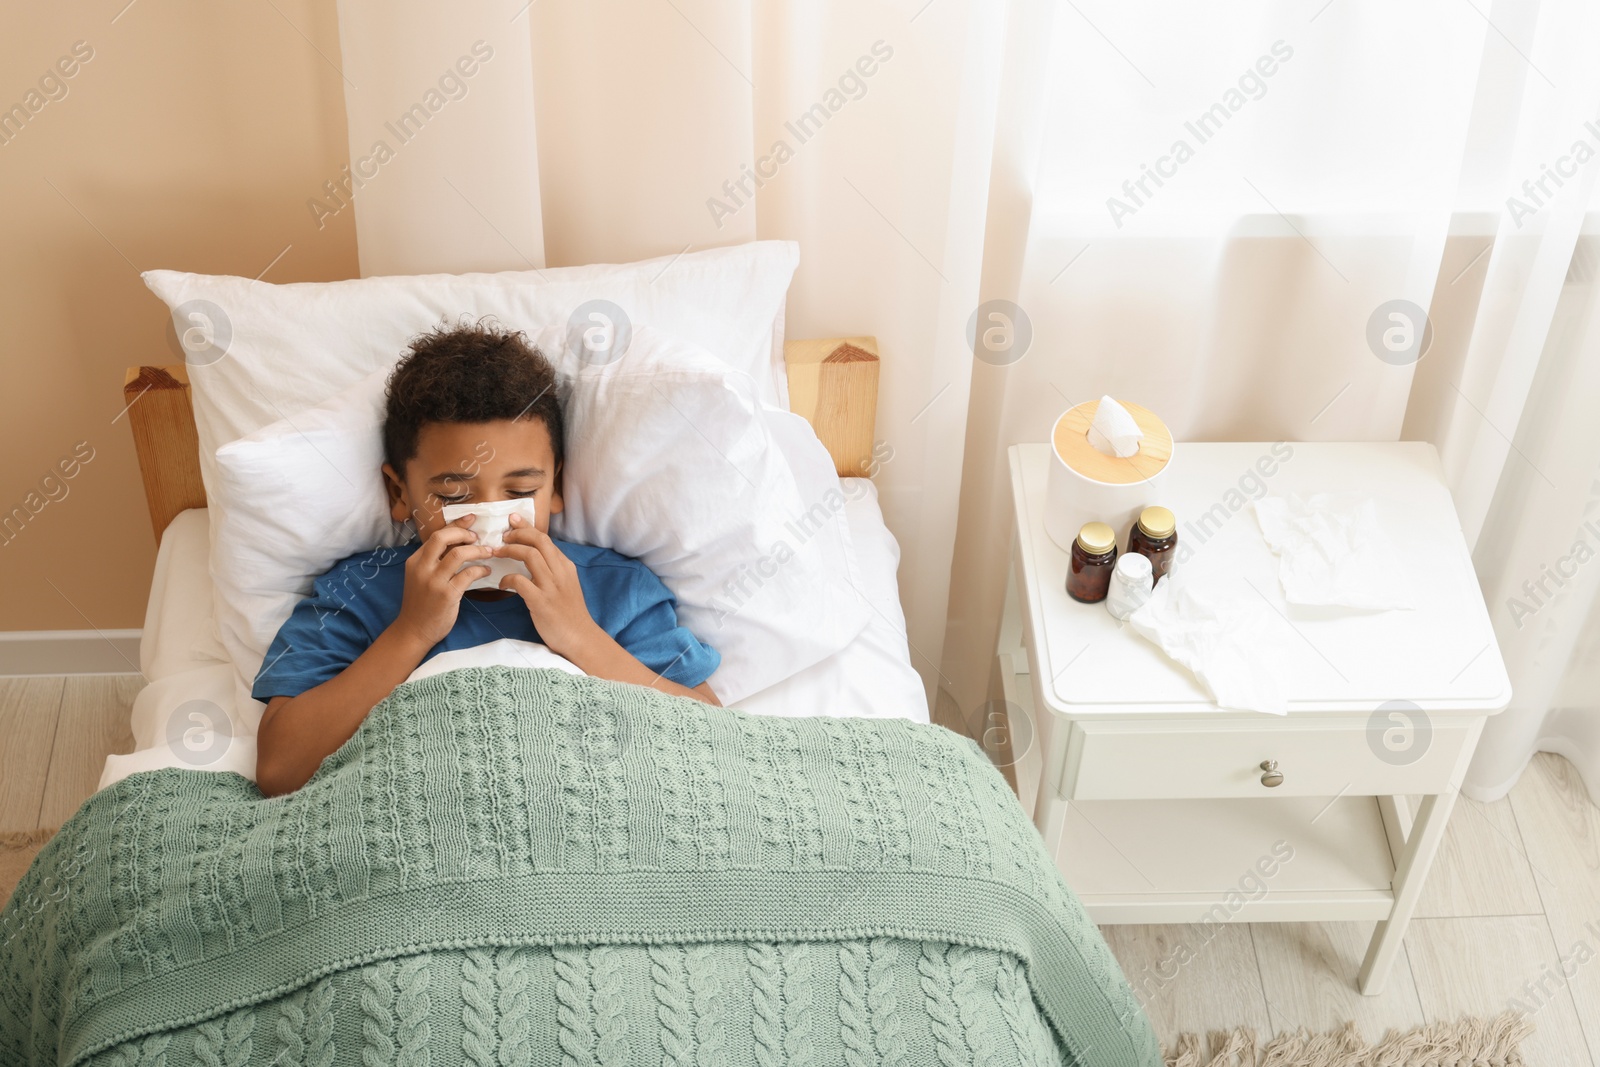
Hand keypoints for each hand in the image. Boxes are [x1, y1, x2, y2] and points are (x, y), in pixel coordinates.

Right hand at [391, 516, 492, 647]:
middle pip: (442, 538)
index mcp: (415, 561)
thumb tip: (459, 544)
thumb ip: (434, 562)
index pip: (436, 535)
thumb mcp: (420, 578)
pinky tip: (486, 571)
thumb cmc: (421, 604)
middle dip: (464, 532)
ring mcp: (434, 581)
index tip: (471, 519)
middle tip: (478, 537)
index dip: (456, 525)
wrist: (413, 631)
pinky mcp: (446, 595)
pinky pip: (468, 575)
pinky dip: (480, 569)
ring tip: (488, 552)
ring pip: (458, 554)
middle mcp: (422, 568)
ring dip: (477, 551)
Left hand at [496, 514, 601, 657]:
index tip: (513, 520)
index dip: (527, 527)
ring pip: (530, 555)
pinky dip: (507, 578)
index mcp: (566, 566)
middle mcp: (560, 572)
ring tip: (497, 553)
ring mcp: (552, 586)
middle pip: (539, 541)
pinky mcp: (541, 602)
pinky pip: (520, 581)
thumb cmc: (569, 613)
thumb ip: (553, 570)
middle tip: (503, 536)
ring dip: (510, 550)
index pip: (546, 539)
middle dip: (518, 533)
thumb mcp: (566, 585)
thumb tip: (534, 556)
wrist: (580, 638)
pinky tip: (502, 584)